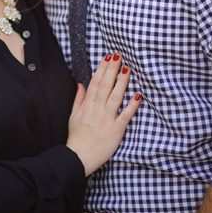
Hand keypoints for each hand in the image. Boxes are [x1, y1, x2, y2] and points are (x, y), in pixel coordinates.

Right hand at [66, 53, 140, 175]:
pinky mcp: (116, 130)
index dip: (102, 69)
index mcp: (87, 105)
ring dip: (122, 82)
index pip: (95, 82)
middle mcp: (97, 109)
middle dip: (112, 70)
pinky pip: (125, 116)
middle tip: (119, 56)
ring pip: (115, 97)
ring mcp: (107, 119)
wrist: (79, 157)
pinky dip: (131, 106)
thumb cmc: (77, 137)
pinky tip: (138, 96)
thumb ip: (78, 98)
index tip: (108, 57)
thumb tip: (80, 84)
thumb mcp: (73, 115)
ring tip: (127, 69)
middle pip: (105, 86)